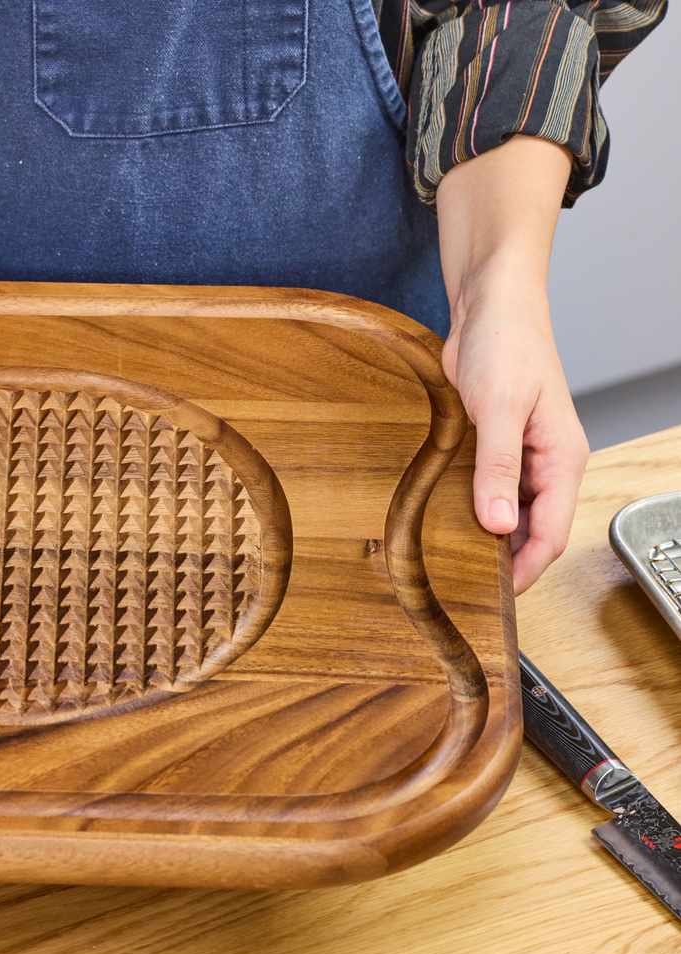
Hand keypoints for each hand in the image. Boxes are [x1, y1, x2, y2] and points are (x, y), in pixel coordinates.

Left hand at [441, 265, 587, 593]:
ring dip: (484, 537)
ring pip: (506, 514)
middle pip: (530, 531)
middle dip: (503, 562)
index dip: (524, 570)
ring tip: (447, 565)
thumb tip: (497, 525)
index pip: (549, 534)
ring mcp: (519, 457)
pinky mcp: (493, 447)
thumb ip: (498, 468)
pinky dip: (470, 509)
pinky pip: (486, 491)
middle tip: (461, 590)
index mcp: (562, 461)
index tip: (492, 597)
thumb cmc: (507, 347)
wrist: (491, 306)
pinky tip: (442, 524)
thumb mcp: (500, 410)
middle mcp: (545, 465)